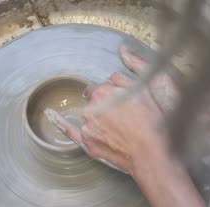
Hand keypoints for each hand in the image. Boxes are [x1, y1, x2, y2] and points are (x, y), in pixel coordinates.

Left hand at [46, 45, 175, 175]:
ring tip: (119, 130)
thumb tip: (122, 50)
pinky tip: (56, 120)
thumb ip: (132, 68)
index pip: (100, 88)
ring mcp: (88, 129)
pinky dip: (66, 127)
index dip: (111, 94)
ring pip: (89, 118)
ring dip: (98, 119)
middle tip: (124, 116)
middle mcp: (90, 109)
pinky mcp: (89, 146)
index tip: (121, 101)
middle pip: (94, 103)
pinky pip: (73, 134)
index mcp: (103, 92)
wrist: (152, 153)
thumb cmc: (153, 122)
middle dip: (105, 106)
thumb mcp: (147, 89)